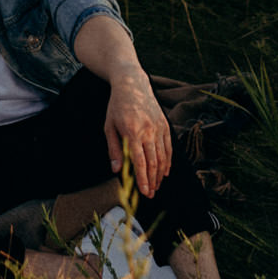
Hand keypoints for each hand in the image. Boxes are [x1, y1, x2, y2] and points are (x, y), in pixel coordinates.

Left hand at [104, 67, 172, 198]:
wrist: (132, 84)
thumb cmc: (117, 106)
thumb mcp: (109, 126)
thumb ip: (114, 149)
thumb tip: (116, 170)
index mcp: (132, 132)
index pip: (140, 161)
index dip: (143, 179)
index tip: (145, 192)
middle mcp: (148, 130)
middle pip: (153, 162)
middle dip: (152, 181)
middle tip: (150, 194)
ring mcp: (158, 127)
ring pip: (163, 156)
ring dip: (160, 174)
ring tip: (156, 186)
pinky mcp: (164, 125)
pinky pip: (168, 147)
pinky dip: (168, 161)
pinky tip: (164, 171)